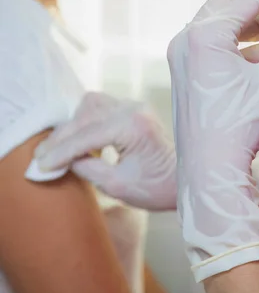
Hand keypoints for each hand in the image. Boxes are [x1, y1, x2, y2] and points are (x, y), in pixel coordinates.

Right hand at [35, 92, 176, 210]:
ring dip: (74, 125)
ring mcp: (135, 106)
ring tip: (61, 149)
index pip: (87, 135)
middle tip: (42, 158)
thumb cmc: (156, 187)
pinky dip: (86, 122)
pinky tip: (81, 142)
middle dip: (62, 136)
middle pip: (86, 114)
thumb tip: (62, 160)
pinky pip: (101, 107)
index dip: (60, 151)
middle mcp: (134, 108)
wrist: (184, 180)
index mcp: (133, 126)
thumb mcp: (117, 185)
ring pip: (91, 105)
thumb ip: (87, 168)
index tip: (40, 165)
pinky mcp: (133, 109)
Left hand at [167, 0, 258, 281]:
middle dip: (257, 2)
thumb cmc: (238, 124)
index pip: (243, 0)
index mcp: (204, 36)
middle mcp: (186, 41)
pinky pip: (214, 48)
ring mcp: (181, 59)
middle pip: (227, 7)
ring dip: (253, 28)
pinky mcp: (184, 75)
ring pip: (221, 28)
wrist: (209, 170)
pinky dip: (240, 47)